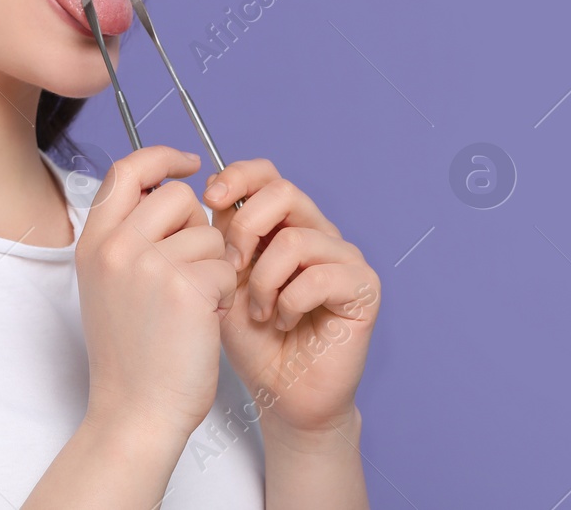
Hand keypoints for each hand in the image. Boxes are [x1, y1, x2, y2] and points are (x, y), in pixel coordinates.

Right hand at [74, 146, 238, 443]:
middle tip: (190, 269)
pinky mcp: (186, 287)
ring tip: (192, 305)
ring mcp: (149, 265)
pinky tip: (203, 320)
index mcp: (93, 242)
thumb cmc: (131, 352)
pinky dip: (224, 292)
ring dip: (212, 265)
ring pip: (208, 233)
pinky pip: (226, 266)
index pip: (127, 169)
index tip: (189, 164)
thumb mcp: (108, 282)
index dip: (163, 158)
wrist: (135, 411)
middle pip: (177, 197)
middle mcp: (116, 247)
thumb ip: (128, 235)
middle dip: (196, 227)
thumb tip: (167, 188)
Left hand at [202, 159, 380, 436]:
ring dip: (264, 281)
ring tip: (260, 311)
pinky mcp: (363, 287)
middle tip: (233, 268)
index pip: (267, 175)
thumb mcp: (225, 280)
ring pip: (295, 239)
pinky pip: (318, 276)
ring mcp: (345, 258)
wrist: (282, 396)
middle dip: (245, 228)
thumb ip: (223, 237)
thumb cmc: (255, 342)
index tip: (208, 200)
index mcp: (285, 225)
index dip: (237, 177)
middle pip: (283, 193)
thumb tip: (213, 192)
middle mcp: (319, 234)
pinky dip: (290, 303)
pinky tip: (285, 322)